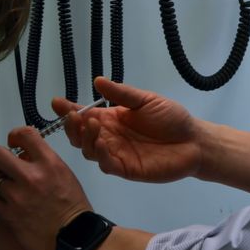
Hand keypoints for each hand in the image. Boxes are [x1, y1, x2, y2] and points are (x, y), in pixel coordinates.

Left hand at [0, 127, 91, 249]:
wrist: (75, 238)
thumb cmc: (73, 207)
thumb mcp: (64, 175)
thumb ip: (44, 162)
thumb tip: (24, 154)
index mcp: (50, 163)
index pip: (25, 134)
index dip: (15, 135)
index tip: (14, 143)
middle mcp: (32, 176)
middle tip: (3, 167)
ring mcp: (18, 196)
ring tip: (5, 189)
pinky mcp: (9, 215)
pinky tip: (3, 204)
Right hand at [56, 77, 205, 182]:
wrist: (193, 140)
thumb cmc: (170, 119)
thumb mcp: (146, 100)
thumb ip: (122, 94)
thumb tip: (98, 80)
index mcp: (112, 120)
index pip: (85, 115)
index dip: (69, 110)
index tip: (56, 102)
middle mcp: (109, 137)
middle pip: (81, 136)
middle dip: (72, 126)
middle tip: (73, 116)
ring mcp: (116, 154)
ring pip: (90, 151)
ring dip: (85, 138)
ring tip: (90, 124)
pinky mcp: (126, 169)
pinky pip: (107, 164)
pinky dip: (101, 155)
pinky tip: (102, 143)